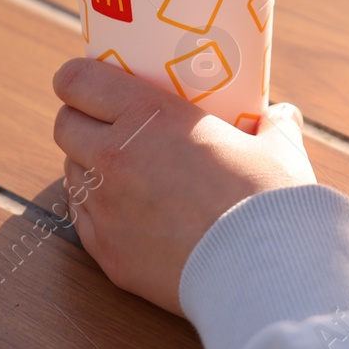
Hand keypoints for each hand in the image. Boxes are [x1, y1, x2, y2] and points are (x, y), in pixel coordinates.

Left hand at [51, 57, 315, 313]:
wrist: (261, 270)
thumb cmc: (267, 200)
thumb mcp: (277, 147)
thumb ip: (275, 124)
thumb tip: (283, 115)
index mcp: (149, 116)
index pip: (77, 81)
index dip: (75, 78)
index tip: (87, 80)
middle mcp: (115, 156)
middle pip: (65, 125)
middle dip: (80, 119)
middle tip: (107, 123)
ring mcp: (106, 208)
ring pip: (70, 172)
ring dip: (87, 165)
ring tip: (120, 168)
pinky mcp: (107, 252)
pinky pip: (82, 217)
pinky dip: (96, 207)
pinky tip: (123, 209)